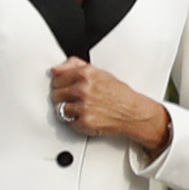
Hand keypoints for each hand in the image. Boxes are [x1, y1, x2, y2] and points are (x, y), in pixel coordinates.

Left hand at [50, 57, 169, 155]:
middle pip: (55, 94)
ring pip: (59, 109)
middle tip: (76, 100)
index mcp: (86, 74)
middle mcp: (83, 89)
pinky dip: (75, 122)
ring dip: (68, 111)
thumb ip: (75, 66)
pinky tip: (86, 117)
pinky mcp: (84, 122)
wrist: (133, 112)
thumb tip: (55, 69)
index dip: (62, 84)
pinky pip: (68, 123)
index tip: (67, 88)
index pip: (57, 79)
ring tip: (82, 109)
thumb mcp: (100, 73)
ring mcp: (83, 106)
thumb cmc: (118, 94)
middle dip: (63, 98)